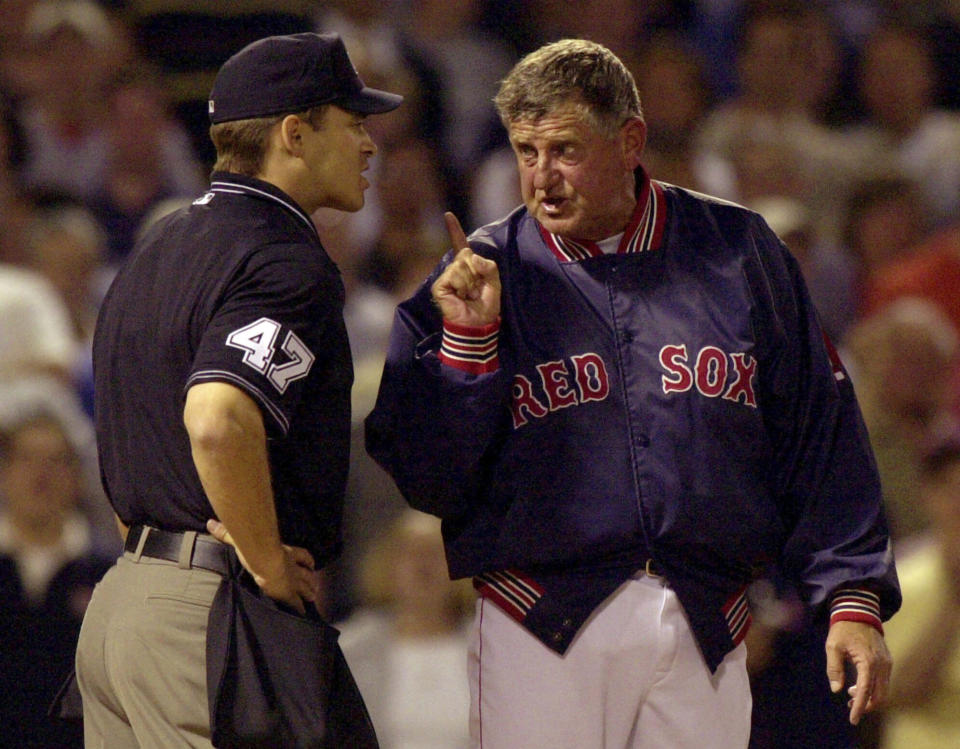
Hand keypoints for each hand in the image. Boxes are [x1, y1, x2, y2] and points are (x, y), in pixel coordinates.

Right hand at [206, 518, 319, 613]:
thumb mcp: (241, 539)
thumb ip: (227, 533)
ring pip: (305, 587)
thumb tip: (210, 523)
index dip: (307, 559)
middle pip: (306, 573)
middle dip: (310, 579)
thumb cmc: (255, 548)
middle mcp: (292, 566)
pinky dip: (300, 608)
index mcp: (286, 552)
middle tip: (315, 584)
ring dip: (309, 591)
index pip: (302, 555)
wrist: (264, 560)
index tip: (311, 563)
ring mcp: (292, 581)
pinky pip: (296, 603)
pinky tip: (302, 613)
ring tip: (313, 597)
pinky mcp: (288, 594)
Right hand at [431, 211, 500, 325]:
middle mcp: (454, 270)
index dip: (454, 230)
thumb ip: (489, 266)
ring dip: (470, 282)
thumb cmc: (486, 306)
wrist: (478, 324)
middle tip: (476, 289)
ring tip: (469, 295)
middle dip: (477, 271)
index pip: (460, 245)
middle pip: (466, 255)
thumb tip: (471, 256)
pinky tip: (461, 296)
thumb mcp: (495, 283)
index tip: (447, 215)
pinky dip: (462, 285)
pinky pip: (454, 275)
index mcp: (467, 267)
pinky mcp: (439, 286)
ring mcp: (446, 277)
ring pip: (461, 266)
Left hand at [825, 620, 891, 724]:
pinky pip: (884, 681)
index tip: (853, 719)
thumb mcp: (833, 647)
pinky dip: (874, 688)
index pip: (866, 691)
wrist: (858, 612)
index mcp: (868, 661)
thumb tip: (837, 689)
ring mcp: (887, 662)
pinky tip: (859, 686)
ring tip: (852, 696)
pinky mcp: (888, 660)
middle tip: (851, 708)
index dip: (860, 707)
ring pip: (884, 690)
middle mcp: (882, 664)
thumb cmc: (843, 629)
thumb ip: (834, 668)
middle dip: (866, 706)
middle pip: (879, 695)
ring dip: (870, 698)